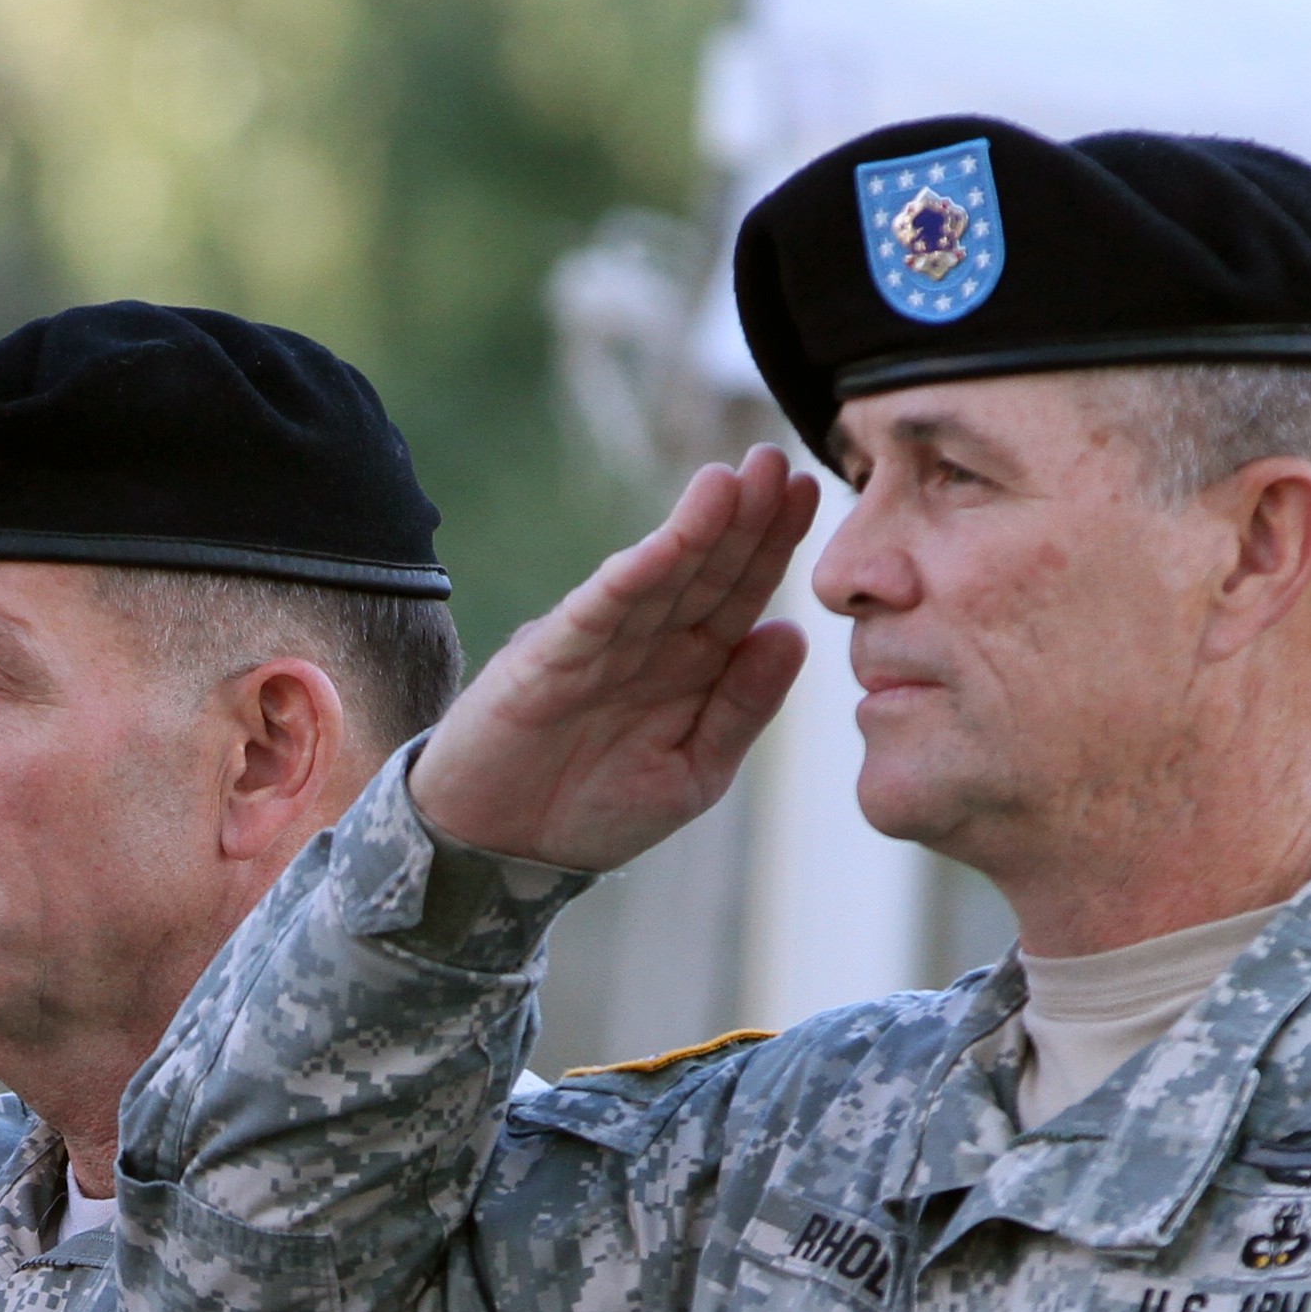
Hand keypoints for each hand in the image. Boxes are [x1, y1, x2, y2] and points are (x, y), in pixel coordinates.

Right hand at [406, 450, 818, 875]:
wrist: (501, 852)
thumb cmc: (595, 813)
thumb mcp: (692, 773)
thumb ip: (742, 708)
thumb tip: (792, 632)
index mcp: (693, 668)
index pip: (742, 593)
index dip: (773, 544)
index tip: (809, 491)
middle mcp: (651, 643)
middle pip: (707, 569)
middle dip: (744, 517)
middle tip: (777, 459)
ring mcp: (601, 644)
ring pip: (658, 576)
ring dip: (694, 528)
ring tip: (732, 480)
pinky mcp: (550, 656)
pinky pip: (599, 611)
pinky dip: (633, 578)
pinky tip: (667, 543)